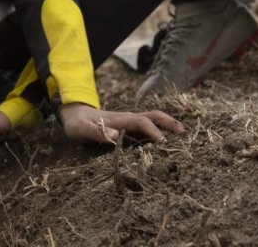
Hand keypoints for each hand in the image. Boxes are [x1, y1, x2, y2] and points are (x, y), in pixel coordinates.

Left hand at [60, 103, 183, 143]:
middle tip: (185, 134)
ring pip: (151, 120)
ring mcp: (128, 122)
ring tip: (182, 137)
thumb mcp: (81, 129)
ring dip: (167, 125)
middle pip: (152, 116)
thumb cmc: (77, 124)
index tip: (165, 143)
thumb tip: (116, 136)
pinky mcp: (127, 127)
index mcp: (119, 119)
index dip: (154, 131)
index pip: (141, 123)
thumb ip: (97, 132)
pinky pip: (146, 126)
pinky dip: (159, 130)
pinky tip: (166, 140)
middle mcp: (127, 118)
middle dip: (168, 123)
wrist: (73, 114)